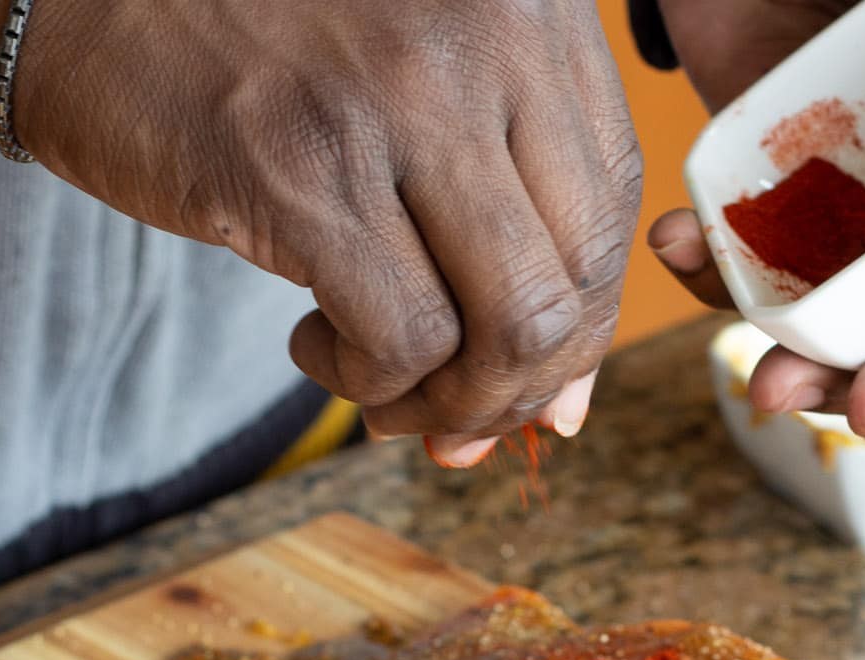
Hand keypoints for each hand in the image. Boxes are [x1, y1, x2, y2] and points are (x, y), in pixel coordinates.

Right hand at [0, 0, 640, 463]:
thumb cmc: (251, 42)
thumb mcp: (411, 95)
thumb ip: (501, 224)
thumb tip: (561, 405)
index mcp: (526, 11)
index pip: (613, 210)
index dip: (584, 324)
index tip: (530, 380)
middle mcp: (480, 44)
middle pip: (574, 284)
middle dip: (520, 388)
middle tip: (453, 416)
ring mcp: (395, 104)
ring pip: (508, 328)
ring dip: (454, 403)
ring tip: (389, 394)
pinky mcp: (298, 173)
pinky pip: (402, 342)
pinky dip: (371, 385)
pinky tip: (316, 345)